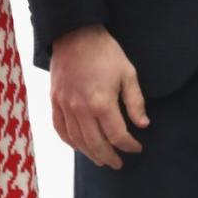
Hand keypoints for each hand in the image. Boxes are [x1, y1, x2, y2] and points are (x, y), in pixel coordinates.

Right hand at [50, 24, 147, 168]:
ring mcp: (65, 106)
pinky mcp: (54, 101)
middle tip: (118, 164)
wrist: (74, 34)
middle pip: (95, 144)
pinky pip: (60, 129)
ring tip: (101, 160)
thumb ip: (135, 102)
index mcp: (101, 102)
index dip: (129, 145)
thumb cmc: (105, 52)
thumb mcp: (128, 73)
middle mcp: (81, 109)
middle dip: (109, 157)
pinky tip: (79, 146)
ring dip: (90, 154)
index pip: (117, 135)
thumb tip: (143, 125)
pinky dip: (70, 142)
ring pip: (77, 141)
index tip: (137, 148)